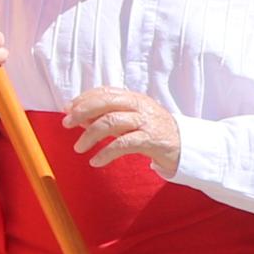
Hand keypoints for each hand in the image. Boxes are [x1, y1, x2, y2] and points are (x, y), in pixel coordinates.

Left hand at [63, 86, 180, 178]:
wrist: (187, 147)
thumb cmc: (154, 133)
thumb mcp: (131, 120)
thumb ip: (108, 116)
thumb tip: (79, 118)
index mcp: (134, 98)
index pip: (105, 92)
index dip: (84, 98)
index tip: (67, 109)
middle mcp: (140, 106)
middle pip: (106, 102)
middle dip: (82, 111)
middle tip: (66, 123)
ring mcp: (146, 122)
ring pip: (111, 122)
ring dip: (90, 135)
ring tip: (79, 147)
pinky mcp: (151, 140)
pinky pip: (123, 144)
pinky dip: (106, 153)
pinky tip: (96, 161)